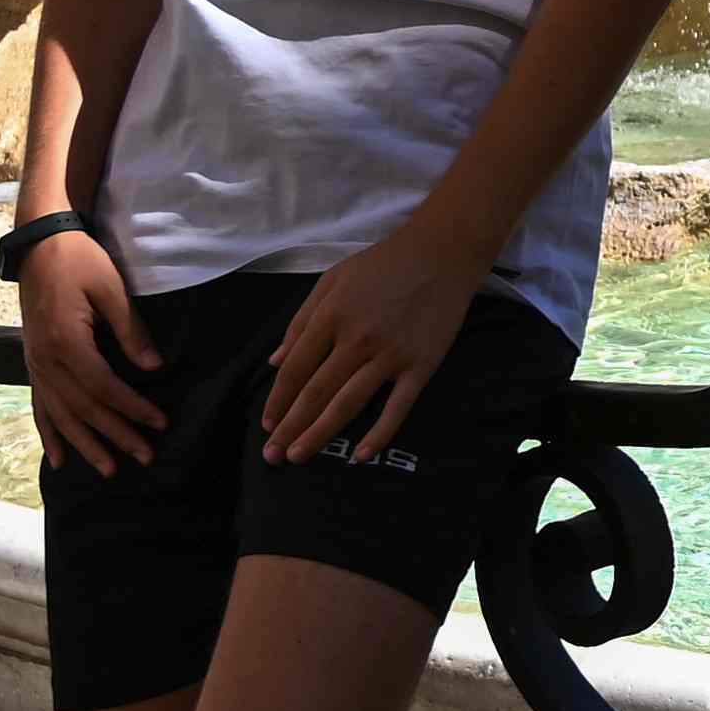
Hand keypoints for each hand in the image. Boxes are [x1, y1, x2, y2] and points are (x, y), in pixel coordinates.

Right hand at [18, 222, 158, 474]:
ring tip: (108, 469)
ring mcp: (35, 364)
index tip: (160, 423)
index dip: (132, 408)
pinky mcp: (32, 363)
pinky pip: (39, 406)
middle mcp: (46, 360)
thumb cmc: (79, 260)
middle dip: (116, 434)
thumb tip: (153, 368)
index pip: (104, 387)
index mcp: (66, 342)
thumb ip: (131, 330)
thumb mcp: (111, 287)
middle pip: (84, 408)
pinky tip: (59, 459)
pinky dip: (49, 434)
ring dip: (85, 444)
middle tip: (145, 457)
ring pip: (61, 414)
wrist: (38, 244)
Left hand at [258, 224, 489, 465]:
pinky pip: (397, 407)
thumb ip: (301, 321)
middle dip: (290, 427)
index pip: (295, 369)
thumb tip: (274, 361)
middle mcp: (357, 339)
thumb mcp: (332, 281)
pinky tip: (361, 455)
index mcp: (331, 316)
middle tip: (273, 455)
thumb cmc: (383, 265)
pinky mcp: (420, 366)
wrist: (442, 254)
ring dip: (320, 434)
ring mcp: (390, 355)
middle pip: (315, 393)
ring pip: (348, 404)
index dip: (278, 400)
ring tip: (299, 456)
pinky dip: (379, 434)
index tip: (267, 424)